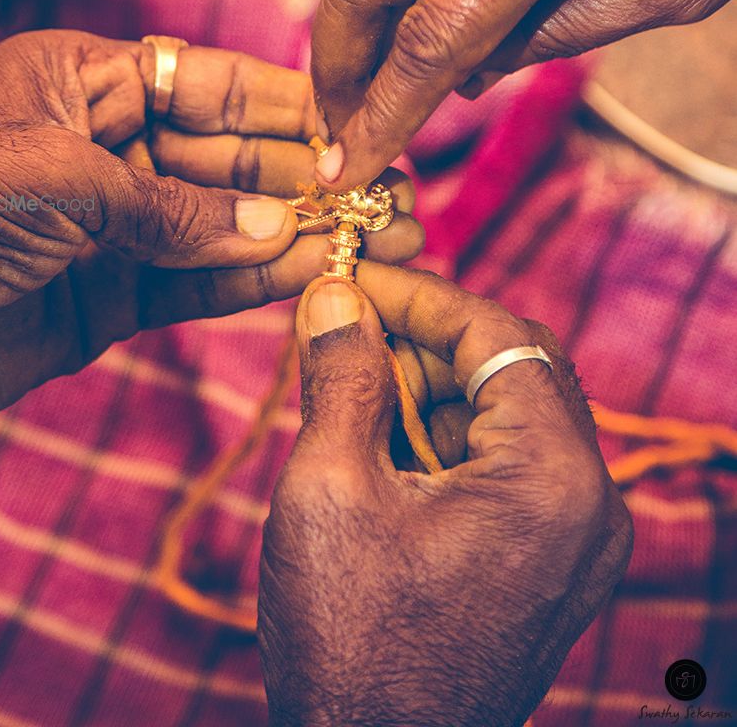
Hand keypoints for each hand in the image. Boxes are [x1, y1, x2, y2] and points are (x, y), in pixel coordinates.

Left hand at [0, 31, 422, 436]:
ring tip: (371, 242)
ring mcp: (105, 228)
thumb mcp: (67, 179)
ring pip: (216, 224)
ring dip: (291, 232)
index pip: (199, 80)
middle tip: (381, 194)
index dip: (274, 102)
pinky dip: (247, 283)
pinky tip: (306, 275)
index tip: (348, 119)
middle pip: (219, 156)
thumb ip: (177, 208)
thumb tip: (277, 230)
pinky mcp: (103, 299)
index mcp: (77, 82)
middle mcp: (99, 149)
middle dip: (299, 174)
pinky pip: (190, 285)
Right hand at [259, 264, 631, 726]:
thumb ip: (342, 374)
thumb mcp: (329, 489)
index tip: (355, 277)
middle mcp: (591, 500)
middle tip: (348, 330)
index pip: (497, 334)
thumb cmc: (352, 643)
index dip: (420, 295)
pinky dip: (453, 439)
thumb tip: (336, 295)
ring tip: (355, 399)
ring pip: (513, 410)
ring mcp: (582, 536)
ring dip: (434, 389)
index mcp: (552, 476)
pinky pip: (515, 462)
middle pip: (515, 366)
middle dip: (427, 342)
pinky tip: (388, 451)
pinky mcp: (559, 561)